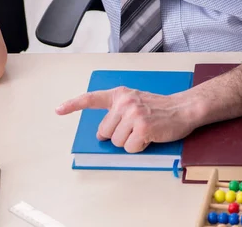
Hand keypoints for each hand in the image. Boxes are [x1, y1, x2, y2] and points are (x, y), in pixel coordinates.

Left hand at [56, 87, 201, 152]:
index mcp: (119, 95)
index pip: (91, 98)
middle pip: (105, 131)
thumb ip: (117, 112)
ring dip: (129, 142)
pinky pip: (130, 147)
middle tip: (134, 129)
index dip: (72, 105)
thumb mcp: (134, 101)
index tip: (58, 109)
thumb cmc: (158, 109)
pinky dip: (139, 147)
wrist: (183, 108)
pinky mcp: (143, 127)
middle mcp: (124, 102)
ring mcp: (133, 114)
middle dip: (117, 135)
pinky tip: (149, 137)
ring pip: (116, 141)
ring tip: (143, 131)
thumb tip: (102, 134)